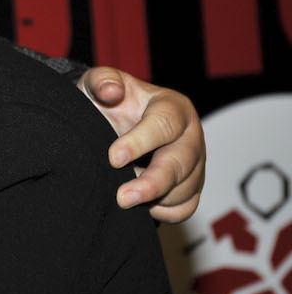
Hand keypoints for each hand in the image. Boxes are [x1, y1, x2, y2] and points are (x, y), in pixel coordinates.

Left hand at [79, 67, 205, 222]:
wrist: (111, 122)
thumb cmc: (108, 103)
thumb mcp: (99, 85)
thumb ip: (102, 81)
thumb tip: (111, 90)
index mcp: (172, 107)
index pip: (165, 124)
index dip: (140, 142)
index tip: (113, 158)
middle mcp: (190, 135)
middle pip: (180, 162)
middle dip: (152, 183)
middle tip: (122, 198)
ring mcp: (194, 162)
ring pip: (185, 188)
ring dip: (155, 198)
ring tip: (123, 197)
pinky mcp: (192, 186)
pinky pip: (186, 207)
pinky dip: (165, 212)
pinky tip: (142, 207)